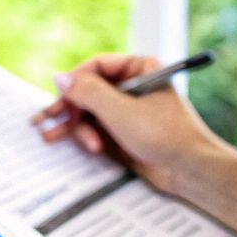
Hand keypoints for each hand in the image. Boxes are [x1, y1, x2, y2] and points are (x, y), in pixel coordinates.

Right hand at [31, 54, 224, 194]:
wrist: (191, 170)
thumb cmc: (164, 135)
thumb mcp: (120, 111)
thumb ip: (87, 93)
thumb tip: (58, 77)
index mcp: (141, 69)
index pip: (97, 66)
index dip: (74, 81)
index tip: (58, 98)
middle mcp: (134, 86)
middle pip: (90, 90)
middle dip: (69, 108)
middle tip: (45, 120)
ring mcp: (130, 110)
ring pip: (91, 111)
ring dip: (76, 126)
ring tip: (55, 138)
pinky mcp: (127, 132)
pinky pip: (98, 128)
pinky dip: (87, 136)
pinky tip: (86, 146)